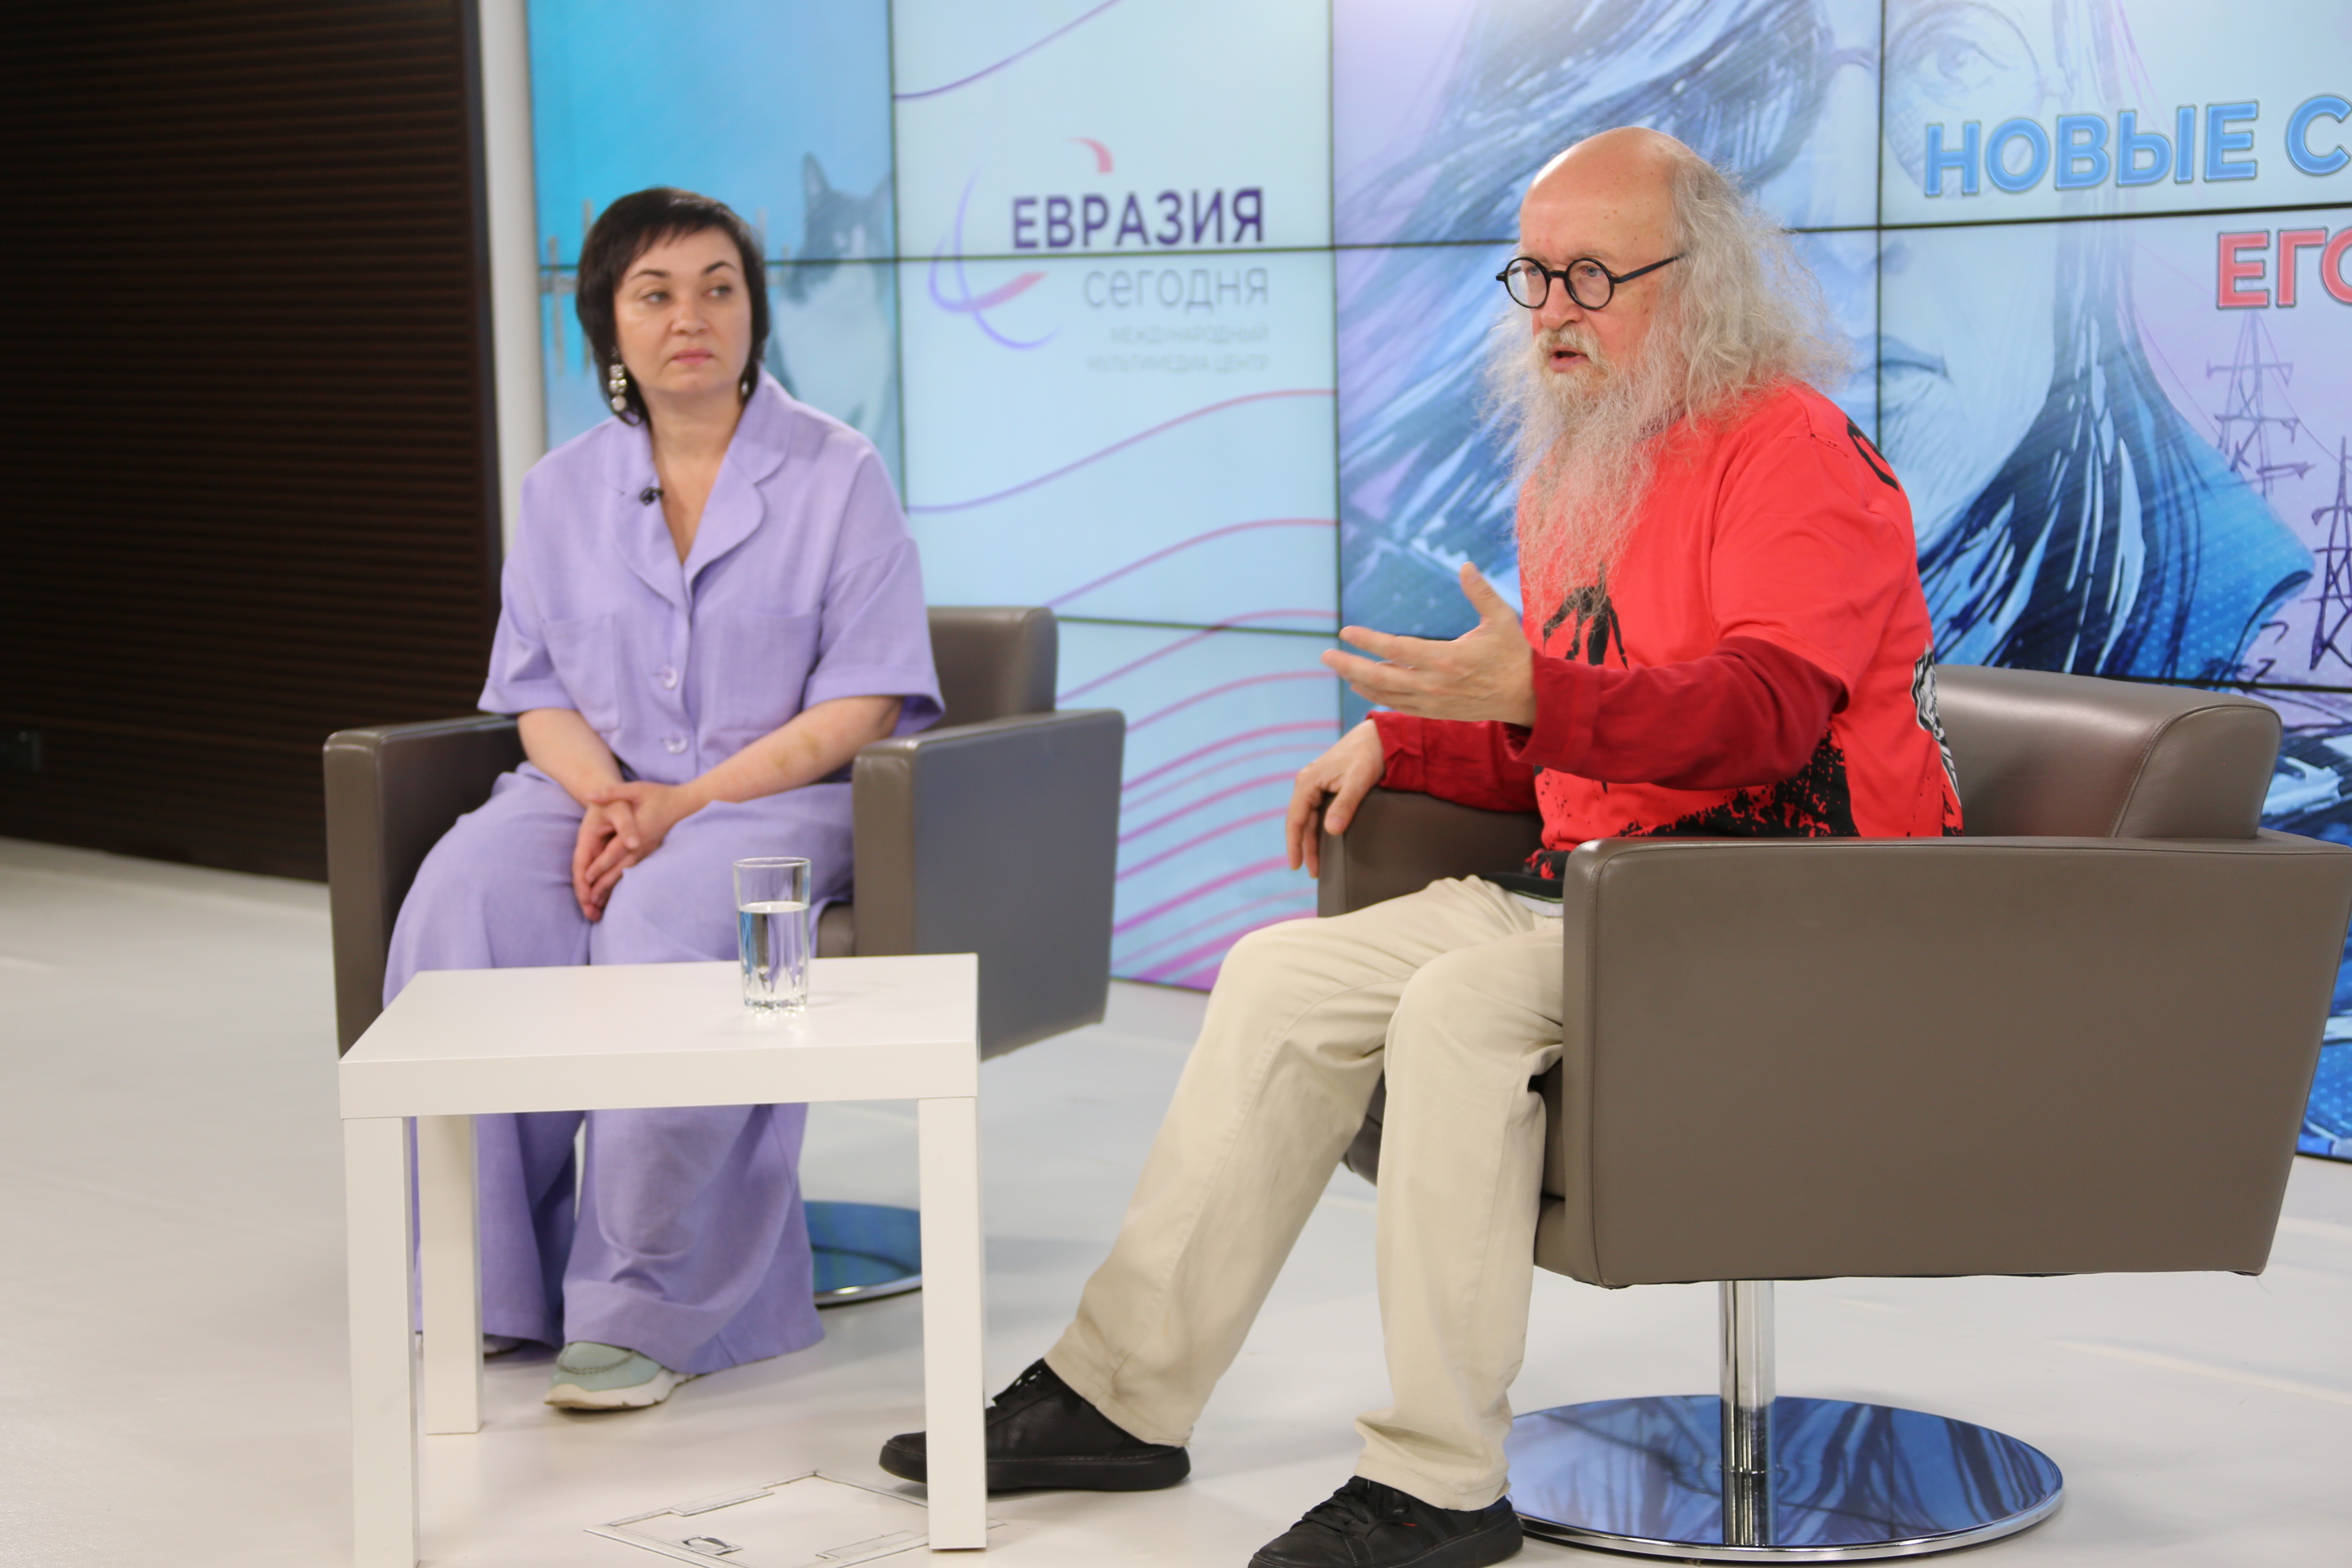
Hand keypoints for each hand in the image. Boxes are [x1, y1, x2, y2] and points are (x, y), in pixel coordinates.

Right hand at [569, 802, 635, 920]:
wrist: (618, 791)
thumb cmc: (620, 797)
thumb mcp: (622, 805)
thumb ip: (625, 823)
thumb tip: (632, 843)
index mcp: (588, 834)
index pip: (581, 863)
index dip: (583, 883)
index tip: (587, 900)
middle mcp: (590, 844)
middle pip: (584, 875)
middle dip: (586, 896)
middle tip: (592, 916)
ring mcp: (597, 849)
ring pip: (592, 877)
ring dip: (594, 896)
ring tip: (597, 916)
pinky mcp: (606, 852)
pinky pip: (602, 873)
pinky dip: (603, 887)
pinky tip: (607, 902)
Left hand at [571, 781, 706, 918]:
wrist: (688, 804)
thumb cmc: (660, 795)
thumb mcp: (636, 789)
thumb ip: (612, 792)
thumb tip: (589, 795)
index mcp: (638, 831)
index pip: (615, 851)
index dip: (600, 865)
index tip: (586, 878)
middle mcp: (643, 845)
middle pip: (620, 869)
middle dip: (603, 885)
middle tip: (589, 901)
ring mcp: (648, 851)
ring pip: (628, 873)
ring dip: (612, 889)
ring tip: (598, 904)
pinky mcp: (651, 852)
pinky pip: (635, 871)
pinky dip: (623, 883)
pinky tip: (614, 892)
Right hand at [1285, 720, 1385, 876]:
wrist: (1379, 736)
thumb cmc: (1367, 756)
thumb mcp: (1357, 782)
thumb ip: (1344, 805)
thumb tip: (1331, 831)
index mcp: (1308, 782)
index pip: (1295, 820)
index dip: (1295, 845)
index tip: (1296, 866)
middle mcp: (1307, 782)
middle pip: (1300, 822)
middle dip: (1305, 847)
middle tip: (1313, 872)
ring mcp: (1315, 783)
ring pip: (1309, 817)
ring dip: (1312, 839)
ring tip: (1318, 863)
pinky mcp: (1326, 784)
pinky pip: (1316, 810)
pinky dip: (1318, 827)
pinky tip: (1324, 839)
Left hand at [1321, 564, 1535, 725]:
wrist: (1527, 698)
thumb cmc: (1513, 655)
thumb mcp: (1501, 619)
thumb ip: (1481, 592)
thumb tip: (1465, 564)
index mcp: (1446, 659)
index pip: (1396, 649)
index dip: (1368, 641)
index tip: (1345, 631)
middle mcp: (1434, 684)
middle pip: (1381, 677)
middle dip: (1349, 666)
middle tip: (1325, 656)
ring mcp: (1433, 702)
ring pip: (1386, 695)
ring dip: (1359, 682)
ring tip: (1340, 670)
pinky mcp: (1436, 713)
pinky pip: (1399, 706)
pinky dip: (1378, 697)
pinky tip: (1363, 687)